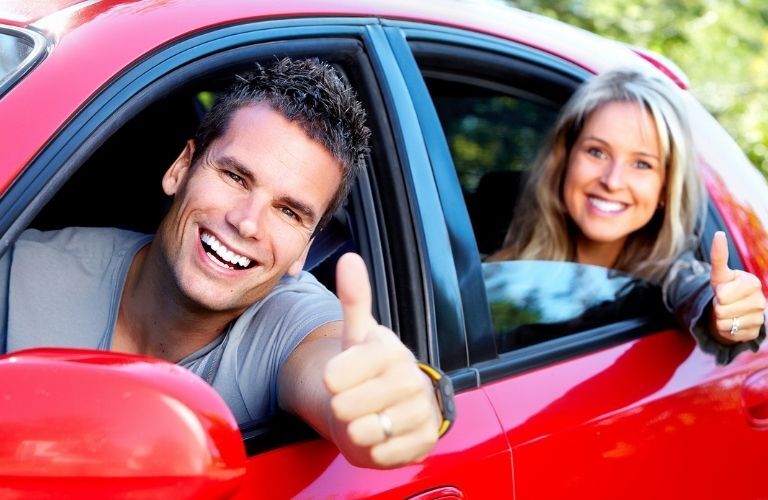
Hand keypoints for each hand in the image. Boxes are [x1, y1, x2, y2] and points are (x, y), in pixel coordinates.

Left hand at [323, 253, 440, 468]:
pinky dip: (375, 450)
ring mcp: (421, 411)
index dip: (332, 381)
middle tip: (357, 399)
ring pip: (364, 433)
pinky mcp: (426, 442)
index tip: (342, 377)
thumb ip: (354, 299)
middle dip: (343, 408)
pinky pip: (382, 455)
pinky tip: (383, 434)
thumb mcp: (357, 336)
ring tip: (369, 416)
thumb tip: (350, 258)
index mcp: (390, 350)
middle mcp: (410, 379)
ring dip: (358, 430)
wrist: (394, 404)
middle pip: (345, 407)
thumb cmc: (369, 369)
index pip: (334, 377)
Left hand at [709, 231, 765, 342]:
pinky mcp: (755, 333)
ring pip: (724, 323)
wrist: (730, 309)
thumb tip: (719, 234)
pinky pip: (730, 335)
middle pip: (721, 310)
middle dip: (717, 307)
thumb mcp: (719, 274)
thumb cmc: (724, 288)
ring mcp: (760, 318)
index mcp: (752, 283)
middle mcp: (760, 300)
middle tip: (724, 303)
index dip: (717, 294)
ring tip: (728, 312)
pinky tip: (733, 323)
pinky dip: (726, 330)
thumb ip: (719, 256)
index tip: (723, 291)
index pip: (722, 295)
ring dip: (720, 319)